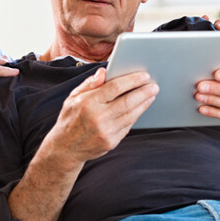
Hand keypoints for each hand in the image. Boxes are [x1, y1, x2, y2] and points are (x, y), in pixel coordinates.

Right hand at [42, 68, 158, 166]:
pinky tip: (140, 109)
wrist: (65, 149)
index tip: (144, 76)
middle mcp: (97, 117)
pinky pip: (128, 126)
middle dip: (144, 92)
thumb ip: (89, 84)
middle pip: (127, 101)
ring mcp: (105, 131)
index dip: (132, 80)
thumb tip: (104, 71)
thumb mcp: (72, 98)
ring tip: (151, 95)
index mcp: (87, 102)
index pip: (115, 87)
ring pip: (131, 115)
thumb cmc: (70, 119)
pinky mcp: (111, 142)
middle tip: (154, 86)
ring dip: (144, 104)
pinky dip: (136, 116)